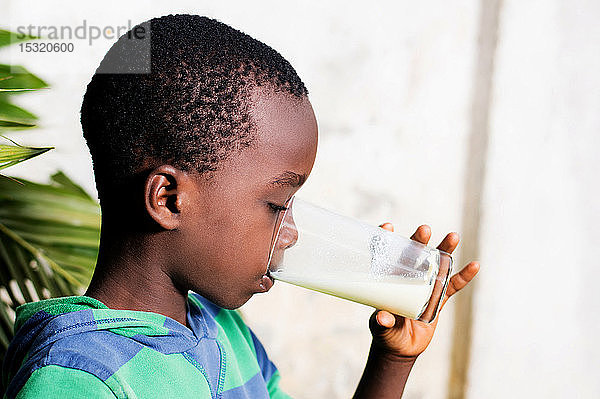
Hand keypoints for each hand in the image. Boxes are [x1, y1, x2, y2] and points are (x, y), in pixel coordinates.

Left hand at [369, 223, 479, 359]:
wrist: (402, 348)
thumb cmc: (386, 334)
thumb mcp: (382, 329)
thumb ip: (382, 323)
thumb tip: (381, 318)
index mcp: (388, 280)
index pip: (385, 255)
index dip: (385, 239)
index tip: (387, 226)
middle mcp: (406, 278)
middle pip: (413, 254)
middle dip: (418, 240)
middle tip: (424, 230)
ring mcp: (424, 285)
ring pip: (436, 264)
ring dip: (444, 250)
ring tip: (453, 236)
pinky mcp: (439, 297)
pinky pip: (453, 285)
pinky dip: (464, 276)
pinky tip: (474, 266)